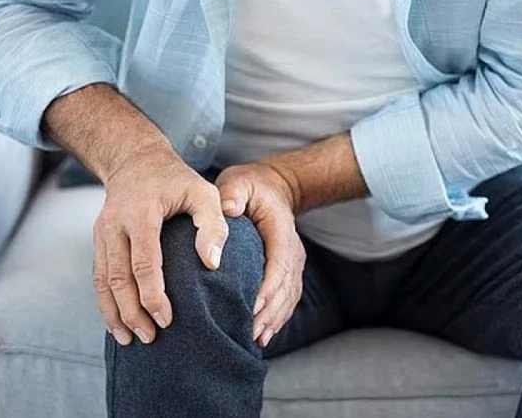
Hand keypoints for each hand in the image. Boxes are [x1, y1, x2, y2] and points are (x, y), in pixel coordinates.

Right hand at [93, 144, 228, 345]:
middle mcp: (114, 224)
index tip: (167, 319)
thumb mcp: (204, 192)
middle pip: (118, 278)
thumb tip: (212, 263)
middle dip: (132, 312)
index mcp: (141, 213)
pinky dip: (105, 302)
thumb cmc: (177, 180)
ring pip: (102, 281)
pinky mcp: (98, 240)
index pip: (143, 262)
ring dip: (114, 313)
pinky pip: (98, 276)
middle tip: (150, 338)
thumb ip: (213, 225)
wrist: (136, 160)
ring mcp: (102, 233)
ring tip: (129, 339)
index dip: (153, 295)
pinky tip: (117, 322)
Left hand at [215, 163, 305, 347]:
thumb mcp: (239, 181)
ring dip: (274, 319)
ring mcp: (293, 262)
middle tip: (249, 332)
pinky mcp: (288, 271)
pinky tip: (263, 335)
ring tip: (255, 339)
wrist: (274, 188)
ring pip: (289, 297)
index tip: (252, 307)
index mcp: (281, 230)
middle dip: (269, 312)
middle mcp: (293, 249)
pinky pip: (287, 298)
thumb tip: (228, 210)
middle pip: (286, 286)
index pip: (279, 263)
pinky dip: (277, 318)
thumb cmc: (251, 186)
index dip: (268, 287)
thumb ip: (233, 193)